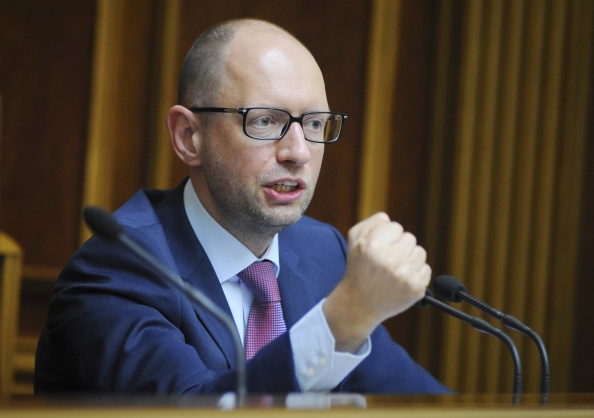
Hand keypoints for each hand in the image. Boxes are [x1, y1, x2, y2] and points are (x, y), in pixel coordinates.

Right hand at [323, 212, 430, 351]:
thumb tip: (388, 219)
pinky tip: (402, 280)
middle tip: (386, 261)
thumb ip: (371, 223)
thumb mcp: (355, 240)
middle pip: (410, 238)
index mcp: (374, 246)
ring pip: (420, 252)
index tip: (380, 248)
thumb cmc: (358, 268)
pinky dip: (416, 273)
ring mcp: (405, 275)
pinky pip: (426, 269)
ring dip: (409, 259)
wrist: (359, 304)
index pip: (396, 227)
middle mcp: (390, 260)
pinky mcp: (416, 289)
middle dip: (399, 247)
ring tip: (395, 270)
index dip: (388, 237)